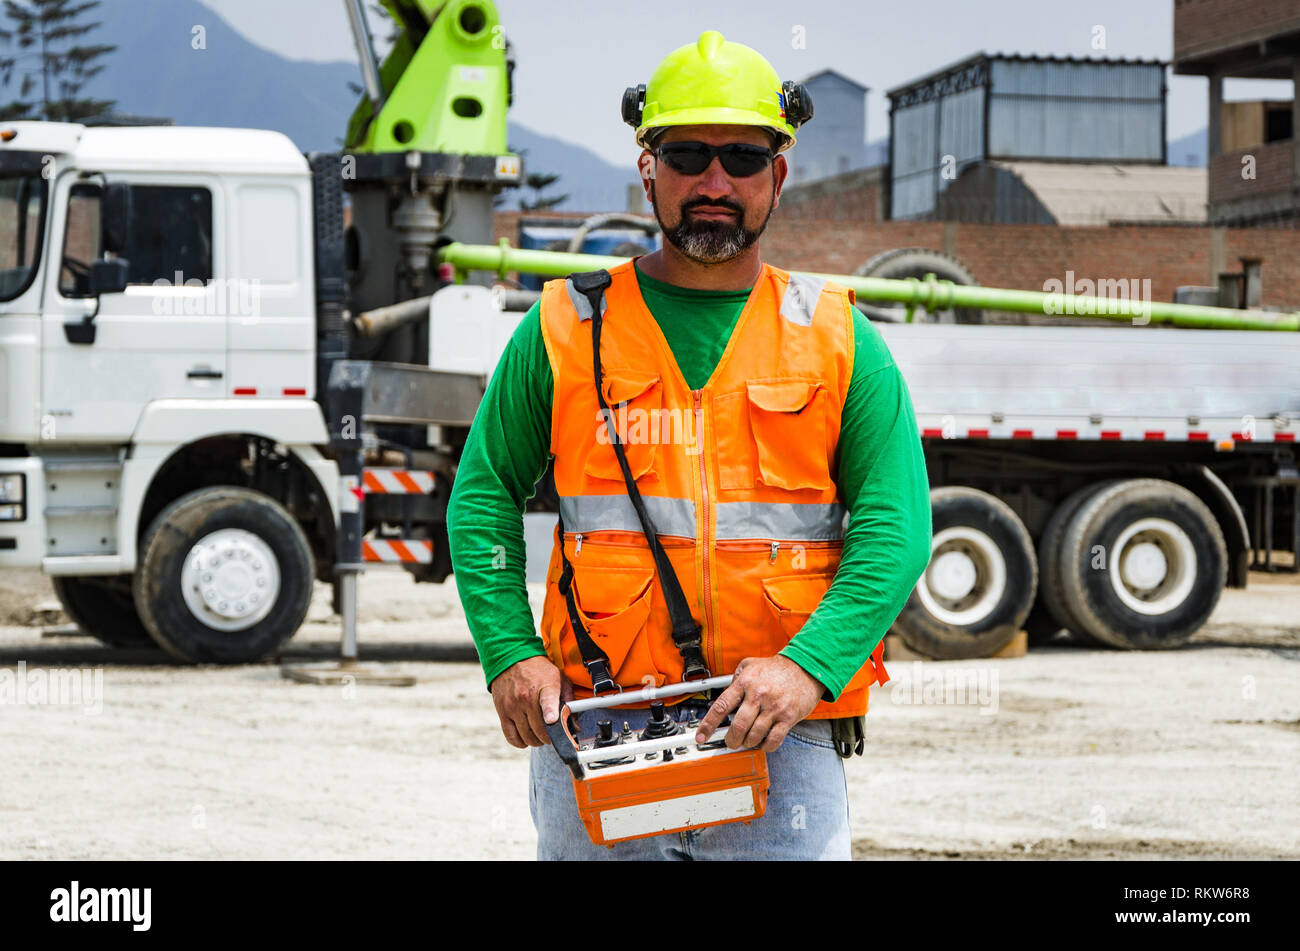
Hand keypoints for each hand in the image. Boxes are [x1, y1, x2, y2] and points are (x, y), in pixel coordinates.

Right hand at [489, 655, 573, 748]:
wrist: (512, 659)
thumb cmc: (539, 671)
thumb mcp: (559, 679)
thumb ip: (569, 702)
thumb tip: (576, 727)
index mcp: (544, 687)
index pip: (547, 702)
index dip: (550, 713)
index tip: (551, 720)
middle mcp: (526, 698)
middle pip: (539, 729)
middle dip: (548, 738)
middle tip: (551, 736)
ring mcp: (513, 706)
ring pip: (526, 736)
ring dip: (536, 741)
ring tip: (540, 737)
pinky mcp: (502, 712)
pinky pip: (511, 736)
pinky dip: (520, 742)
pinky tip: (526, 738)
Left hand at [694, 655, 823, 752]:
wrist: (806, 667)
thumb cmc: (777, 668)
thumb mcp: (750, 664)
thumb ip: (735, 678)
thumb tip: (723, 694)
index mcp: (745, 682)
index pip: (721, 707)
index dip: (708, 725)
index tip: (701, 736)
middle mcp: (758, 695)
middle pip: (737, 727)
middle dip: (731, 740)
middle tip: (730, 742)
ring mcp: (773, 707)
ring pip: (753, 736)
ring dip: (747, 743)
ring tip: (747, 741)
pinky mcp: (788, 717)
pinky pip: (773, 740)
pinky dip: (765, 746)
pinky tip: (763, 743)